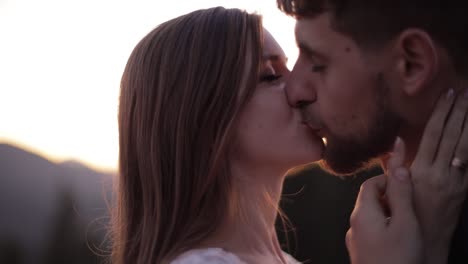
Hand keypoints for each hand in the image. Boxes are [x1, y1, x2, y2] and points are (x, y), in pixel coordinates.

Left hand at [346, 139, 421, 263]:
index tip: (406, 185)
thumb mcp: (405, 223)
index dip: (388, 179)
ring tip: (407, 224)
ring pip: (371, 217)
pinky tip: (398, 241)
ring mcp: (355, 240)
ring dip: (387, 214)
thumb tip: (398, 167)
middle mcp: (353, 224)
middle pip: (369, 199)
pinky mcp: (360, 253)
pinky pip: (371, 232)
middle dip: (389, 197)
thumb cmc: (397, 259)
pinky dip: (384, 229)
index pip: (369, 183)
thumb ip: (401, 195)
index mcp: (362, 213)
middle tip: (409, 205)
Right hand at [409, 89, 467, 263]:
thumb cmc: (406, 212)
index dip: (440, 113)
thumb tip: (395, 142)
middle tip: (463, 91)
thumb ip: (395, 164)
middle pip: (450, 135)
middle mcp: (439, 172)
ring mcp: (455, 179)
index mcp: (419, 170)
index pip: (432, 134)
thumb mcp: (396, 187)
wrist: (427, 238)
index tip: (446, 95)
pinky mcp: (464, 187)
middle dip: (458, 111)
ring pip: (464, 145)